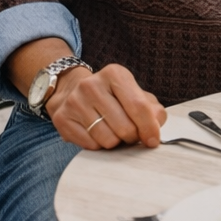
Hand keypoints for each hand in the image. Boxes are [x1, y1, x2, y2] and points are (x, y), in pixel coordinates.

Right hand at [46, 63, 166, 150]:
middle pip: (124, 127)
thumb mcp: (133, 93)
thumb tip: (157, 123)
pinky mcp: (62, 118)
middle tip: (129, 133)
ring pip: (107, 140)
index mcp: (114, 74)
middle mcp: (92, 84)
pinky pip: (90, 146)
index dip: (149, 128)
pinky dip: (98, 146)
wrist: (72, 91)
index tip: (153, 140)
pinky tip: (97, 133)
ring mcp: (75, 101)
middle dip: (132, 137)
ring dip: (115, 142)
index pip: (138, 106)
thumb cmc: (110, 96)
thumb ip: (151, 108)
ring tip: (113, 132)